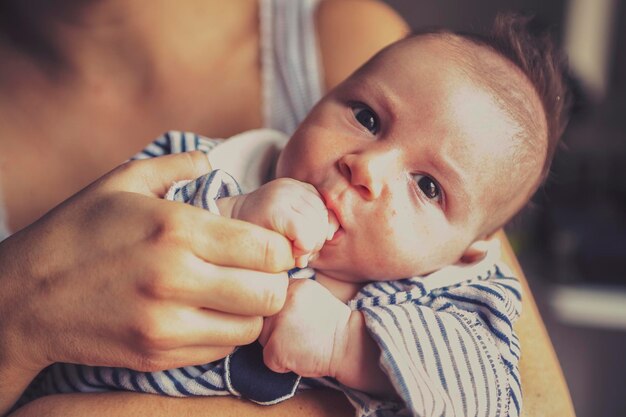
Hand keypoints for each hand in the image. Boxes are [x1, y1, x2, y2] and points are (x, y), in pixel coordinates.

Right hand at [0, 152, 292, 410]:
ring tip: (235, 292)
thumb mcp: (122, 182)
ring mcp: (167, 324)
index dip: (283, 248)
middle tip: (260, 272)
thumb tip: (212, 158)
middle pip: (270, 294)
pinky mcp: (158, 356)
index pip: (268, 249)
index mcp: (176, 229)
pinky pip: (221, 349)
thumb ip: (176, 164)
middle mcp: (177, 279)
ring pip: (251, 327)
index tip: (275, 246)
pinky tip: (207, 312)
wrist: (25, 299)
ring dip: (253, 309)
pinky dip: (226, 331)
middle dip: (275, 281)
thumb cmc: (77, 234)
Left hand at [227, 178, 338, 267]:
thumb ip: (283, 256)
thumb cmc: (251, 235)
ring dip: (320, 234)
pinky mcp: (304, 186)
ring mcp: (297, 186)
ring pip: (323, 215)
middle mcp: (287, 192)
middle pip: (317, 224)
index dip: (305, 249)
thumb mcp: (263, 249)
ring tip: (306, 244)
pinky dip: (323, 222)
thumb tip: (303, 261)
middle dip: (314, 243)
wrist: (244, 210)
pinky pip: (324, 206)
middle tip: (301, 253)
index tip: (295, 257)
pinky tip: (313, 232)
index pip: (304, 232)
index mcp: (274, 208)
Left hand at [257, 279, 350, 377]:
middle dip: (277, 331)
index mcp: (294, 285)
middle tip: (302, 335)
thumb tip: (267, 304)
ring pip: (264, 339)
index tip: (299, 322)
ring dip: (278, 346)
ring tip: (302, 345)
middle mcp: (283, 300)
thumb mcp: (313, 297)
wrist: (351, 346)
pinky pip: (268, 359)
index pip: (271, 301)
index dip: (281, 314)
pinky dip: (282, 364)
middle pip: (264, 319)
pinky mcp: (276, 346)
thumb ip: (291, 297)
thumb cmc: (332, 326)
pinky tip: (301, 356)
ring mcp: (278, 322)